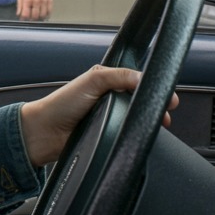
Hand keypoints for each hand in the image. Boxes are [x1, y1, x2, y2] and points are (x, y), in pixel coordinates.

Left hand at [17, 0, 51, 20]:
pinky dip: (46, 15)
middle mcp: (36, 1)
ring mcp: (44, 1)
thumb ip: (19, 4)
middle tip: (30, 18)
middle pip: (34, 16)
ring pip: (42, 15)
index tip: (23, 19)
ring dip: (39, 18)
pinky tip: (43, 14)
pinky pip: (49, 11)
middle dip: (31, 19)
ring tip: (36, 16)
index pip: (26, 14)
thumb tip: (18, 14)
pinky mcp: (50, 1)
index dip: (24, 19)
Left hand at [19, 64, 177, 166]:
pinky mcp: (109, 138)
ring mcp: (110, 120)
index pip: (137, 83)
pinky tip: (142, 139)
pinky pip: (128, 138)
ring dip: (146, 125)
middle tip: (167, 116)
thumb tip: (143, 78)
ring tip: (158, 126)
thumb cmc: (61, 105)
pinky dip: (135, 138)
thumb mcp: (91, 81)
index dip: (153, 89)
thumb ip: (118, 76)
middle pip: (140, 103)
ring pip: (136, 122)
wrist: (44, 134)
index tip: (170, 98)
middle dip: (155, 109)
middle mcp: (109, 100)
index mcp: (106, 83)